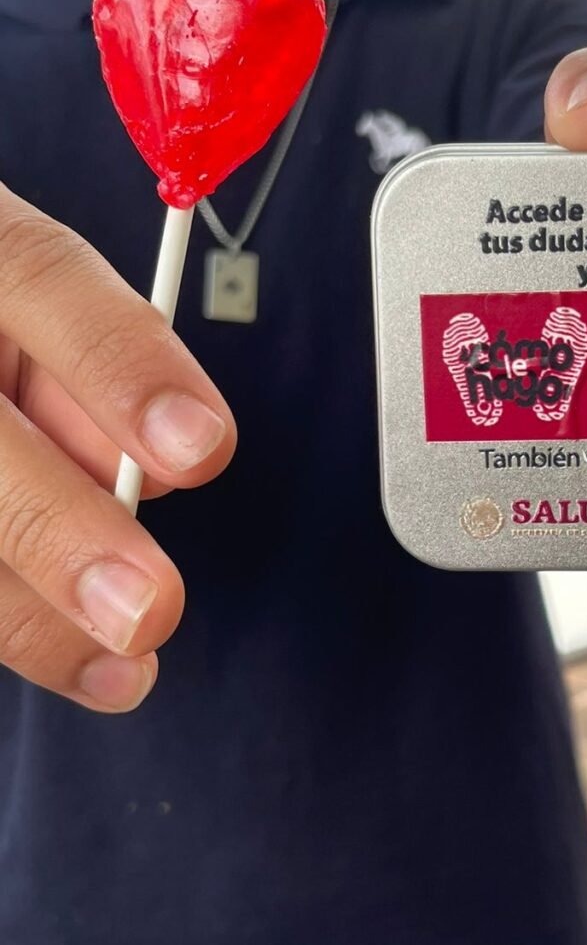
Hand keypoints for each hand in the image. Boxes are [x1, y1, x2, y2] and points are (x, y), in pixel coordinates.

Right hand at [0, 189, 234, 709]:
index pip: (34, 272)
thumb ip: (88, 368)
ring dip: (23, 619)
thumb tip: (160, 470)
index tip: (206, 450)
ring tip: (118, 672)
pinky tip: (53, 650)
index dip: (118, 364)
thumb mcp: (28, 306)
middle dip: (58, 531)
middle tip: (150, 611)